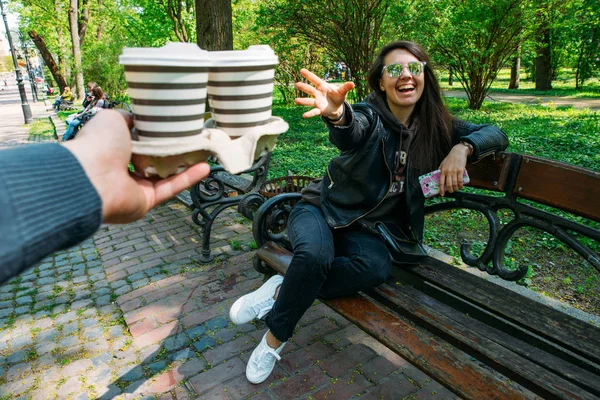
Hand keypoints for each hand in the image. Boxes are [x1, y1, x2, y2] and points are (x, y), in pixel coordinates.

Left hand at [63, 110, 209, 223]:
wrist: (91, 177)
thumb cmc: (98, 144)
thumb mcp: (113, 119)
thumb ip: (129, 118)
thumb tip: (140, 119)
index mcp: (111, 151)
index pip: (136, 143)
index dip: (154, 135)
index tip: (172, 127)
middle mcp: (122, 171)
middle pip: (152, 161)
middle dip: (172, 151)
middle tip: (192, 140)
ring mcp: (134, 189)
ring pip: (165, 176)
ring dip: (185, 166)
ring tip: (204, 152)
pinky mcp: (146, 202)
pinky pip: (170, 188)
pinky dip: (188, 178)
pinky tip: (205, 167)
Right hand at [294, 68, 354, 119]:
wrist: (337, 107)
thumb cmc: (337, 96)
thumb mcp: (342, 92)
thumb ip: (346, 87)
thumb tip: (352, 83)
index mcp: (323, 86)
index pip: (315, 80)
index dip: (309, 75)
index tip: (301, 70)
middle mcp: (318, 94)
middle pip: (310, 90)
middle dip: (304, 87)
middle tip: (297, 84)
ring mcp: (317, 102)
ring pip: (309, 101)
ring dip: (303, 101)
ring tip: (296, 101)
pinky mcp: (319, 109)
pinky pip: (314, 111)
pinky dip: (309, 114)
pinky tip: (304, 115)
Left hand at [438, 144, 469, 195]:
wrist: (458, 152)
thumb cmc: (450, 158)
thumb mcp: (443, 163)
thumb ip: (440, 170)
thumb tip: (438, 176)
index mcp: (442, 171)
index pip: (441, 182)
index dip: (441, 189)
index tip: (442, 194)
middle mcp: (448, 172)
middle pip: (449, 184)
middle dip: (450, 190)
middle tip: (451, 192)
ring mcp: (454, 171)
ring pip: (455, 184)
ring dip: (456, 188)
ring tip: (456, 189)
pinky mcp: (460, 170)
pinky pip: (460, 180)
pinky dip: (460, 185)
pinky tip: (461, 186)